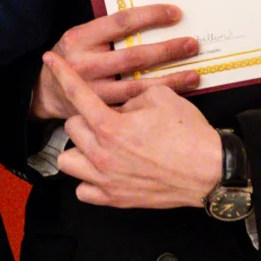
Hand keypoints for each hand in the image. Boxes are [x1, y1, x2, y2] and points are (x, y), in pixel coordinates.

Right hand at [30, 4, 202, 121]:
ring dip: (170, 80)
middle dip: (167, 50)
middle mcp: (84, 65)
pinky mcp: (100, 112)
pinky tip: (176, 98)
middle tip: (191, 44)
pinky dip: (156, 102)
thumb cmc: (70, 58)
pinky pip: (133, 107)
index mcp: (79, 38)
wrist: (46, 93)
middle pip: (134, 56)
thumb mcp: (80, 37)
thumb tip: (149, 16)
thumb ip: (106, 31)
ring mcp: (92, 92)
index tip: (175, 14)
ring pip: (138, 86)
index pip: (121, 22)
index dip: (151, 17)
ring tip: (194, 74)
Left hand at [44, 52, 221, 208]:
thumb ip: (131, 97)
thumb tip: (122, 105)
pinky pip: (83, 191)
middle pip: (71, 128)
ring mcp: (107, 179)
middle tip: (106, 118)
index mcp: (111, 126)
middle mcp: (102, 154)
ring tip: (99, 145)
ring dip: (80, 150)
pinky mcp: (115, 199)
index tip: (50, 61)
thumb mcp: (160, 98)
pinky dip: (88, 180)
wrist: (210, 170)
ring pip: (68, 162)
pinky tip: (103, 171)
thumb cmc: (189, 133)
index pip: (77, 94)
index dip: (62, 73)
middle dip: (85, 119)